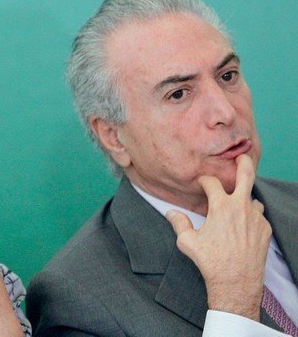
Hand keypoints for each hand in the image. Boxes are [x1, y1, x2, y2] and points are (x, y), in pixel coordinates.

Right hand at [165, 154, 271, 320]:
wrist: (236, 281)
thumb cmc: (210, 261)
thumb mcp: (187, 242)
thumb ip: (179, 223)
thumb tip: (171, 212)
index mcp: (221, 207)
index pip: (212, 183)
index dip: (204, 180)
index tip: (200, 183)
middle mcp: (241, 207)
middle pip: (246, 175)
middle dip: (243, 162)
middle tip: (241, 156)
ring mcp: (256, 218)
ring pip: (253, 199)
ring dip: (245, 198)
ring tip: (237, 203)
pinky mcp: (265, 229)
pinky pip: (258, 216)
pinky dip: (250, 216)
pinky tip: (241, 226)